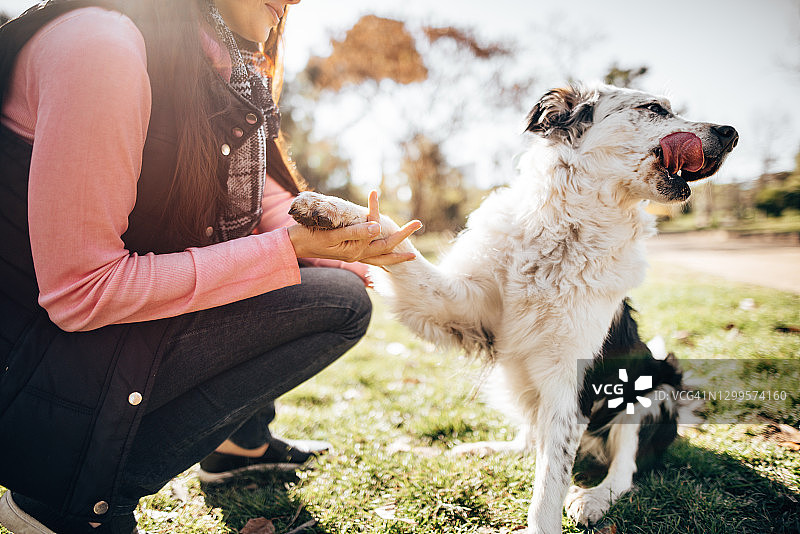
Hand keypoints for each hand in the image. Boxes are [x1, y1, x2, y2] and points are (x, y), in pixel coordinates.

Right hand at [287, 191, 420, 265]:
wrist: (294, 245)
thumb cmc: (309, 235)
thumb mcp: (332, 233)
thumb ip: (356, 232)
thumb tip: (378, 227)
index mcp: (355, 250)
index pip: (377, 232)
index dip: (382, 215)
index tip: (381, 197)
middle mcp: (357, 255)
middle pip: (386, 248)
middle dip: (403, 236)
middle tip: (419, 223)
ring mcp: (354, 256)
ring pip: (380, 257)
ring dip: (396, 253)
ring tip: (411, 253)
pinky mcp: (349, 253)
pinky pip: (371, 258)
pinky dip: (381, 257)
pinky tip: (387, 255)